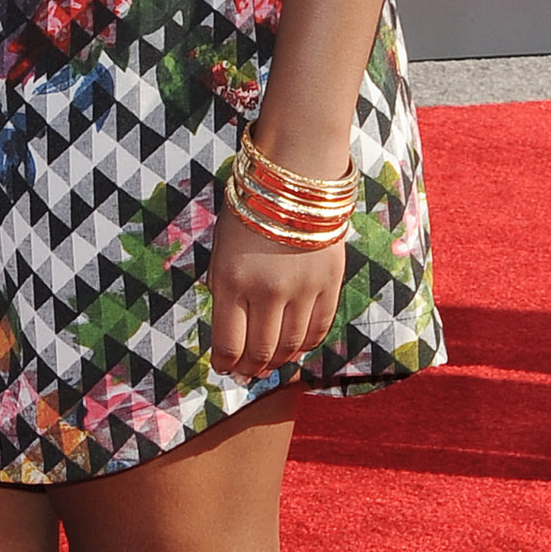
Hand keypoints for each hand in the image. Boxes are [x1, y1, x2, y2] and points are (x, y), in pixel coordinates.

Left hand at [207, 206, 345, 376]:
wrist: (295, 178)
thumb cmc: (250, 212)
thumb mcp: (221, 250)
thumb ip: (225, 292)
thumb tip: (232, 338)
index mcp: (231, 280)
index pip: (228, 343)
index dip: (225, 363)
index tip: (224, 368)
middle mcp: (266, 290)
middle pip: (261, 351)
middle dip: (251, 368)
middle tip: (247, 373)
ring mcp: (301, 289)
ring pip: (290, 346)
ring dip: (278, 361)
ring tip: (269, 363)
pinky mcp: (329, 284)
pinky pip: (317, 329)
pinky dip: (304, 345)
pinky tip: (294, 347)